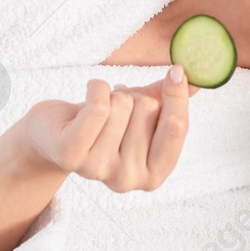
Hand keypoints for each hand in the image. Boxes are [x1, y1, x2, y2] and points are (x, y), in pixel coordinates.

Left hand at [20, 67, 193, 192]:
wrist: (53, 134)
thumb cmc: (104, 124)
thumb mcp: (143, 115)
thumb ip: (170, 101)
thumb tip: (195, 83)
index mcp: (154, 173)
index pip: (177, 128)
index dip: (177, 95)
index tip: (176, 71)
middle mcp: (128, 179)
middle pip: (149, 110)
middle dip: (135, 97)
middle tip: (119, 107)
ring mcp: (98, 170)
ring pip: (122, 105)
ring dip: (112, 95)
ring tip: (100, 108)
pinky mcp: (71, 155)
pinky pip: (98, 107)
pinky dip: (96, 87)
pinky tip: (91, 91)